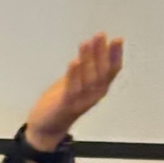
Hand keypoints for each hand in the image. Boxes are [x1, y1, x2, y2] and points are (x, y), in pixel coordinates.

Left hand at [24, 34, 123, 149]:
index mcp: (99, 88)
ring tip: (86, 43)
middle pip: (101, 72)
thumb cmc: (62, 101)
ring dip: (88, 59)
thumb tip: (93, 46)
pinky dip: (74, 75)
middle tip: (100, 35)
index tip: (117, 40)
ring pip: (88, 79)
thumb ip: (85, 68)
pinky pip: (73, 89)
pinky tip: (74, 61)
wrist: (46, 127)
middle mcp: (94, 95)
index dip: (116, 55)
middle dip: (101, 53)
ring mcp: (81, 101)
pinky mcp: (66, 105)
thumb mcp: (77, 81)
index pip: (112, 71)